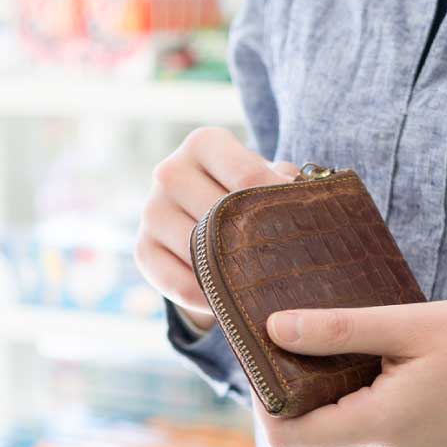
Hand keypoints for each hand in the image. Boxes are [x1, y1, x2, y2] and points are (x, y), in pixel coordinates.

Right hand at [134, 127, 297, 331]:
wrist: (201, 214)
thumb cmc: (245, 193)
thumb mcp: (266, 178)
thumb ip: (283, 183)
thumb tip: (301, 201)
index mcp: (204, 143)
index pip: (247, 176)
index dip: (278, 206)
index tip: (305, 228)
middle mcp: (169, 171)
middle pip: (221, 216)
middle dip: (256, 244)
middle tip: (288, 267)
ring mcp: (151, 211)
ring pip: (198, 253)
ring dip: (232, 276)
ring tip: (263, 288)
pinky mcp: (142, 249)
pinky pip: (179, 284)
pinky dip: (208, 300)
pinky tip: (233, 303)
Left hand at [257, 299, 446, 446]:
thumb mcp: (411, 324)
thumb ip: (339, 331)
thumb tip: (273, 330)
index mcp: (380, 427)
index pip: (286, 436)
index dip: (263, 396)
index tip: (267, 348)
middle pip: (305, 427)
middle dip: (295, 381)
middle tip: (305, 325)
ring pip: (331, 423)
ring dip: (327, 383)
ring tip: (355, 336)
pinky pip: (357, 423)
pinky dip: (352, 392)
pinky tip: (378, 356)